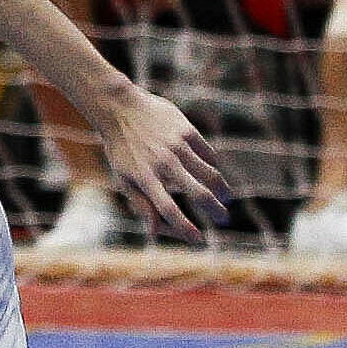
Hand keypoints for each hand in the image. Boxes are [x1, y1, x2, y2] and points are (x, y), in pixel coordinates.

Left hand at [82, 79, 231, 236]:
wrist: (120, 107)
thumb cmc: (121, 148)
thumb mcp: (123, 178)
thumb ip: (142, 204)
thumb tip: (154, 232)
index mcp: (145, 178)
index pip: (168, 209)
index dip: (184, 227)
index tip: (199, 240)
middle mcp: (163, 162)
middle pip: (197, 192)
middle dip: (215, 210)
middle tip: (224, 219)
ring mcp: (177, 145)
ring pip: (209, 173)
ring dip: (221, 189)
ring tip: (226, 198)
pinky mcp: (186, 130)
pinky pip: (207, 153)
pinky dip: (212, 165)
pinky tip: (213, 173)